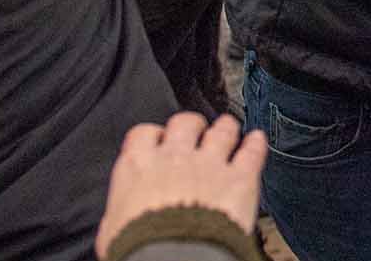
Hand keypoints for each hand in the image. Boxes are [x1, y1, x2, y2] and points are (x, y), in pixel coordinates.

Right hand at [95, 113, 265, 259]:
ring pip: (222, 130)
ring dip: (226, 127)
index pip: (144, 134)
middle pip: (185, 122)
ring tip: (228, 126)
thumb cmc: (138, 248)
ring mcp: (210, 164)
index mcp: (139, 166)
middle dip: (191, 126)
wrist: (172, 259)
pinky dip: (256, 144)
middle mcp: (175, 157)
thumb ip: (120, 210)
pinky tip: (258, 140)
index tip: (157, 141)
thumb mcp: (113, 228)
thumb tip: (118, 218)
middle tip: (195, 131)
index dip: (153, 136)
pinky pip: (251, 152)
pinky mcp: (240, 179)